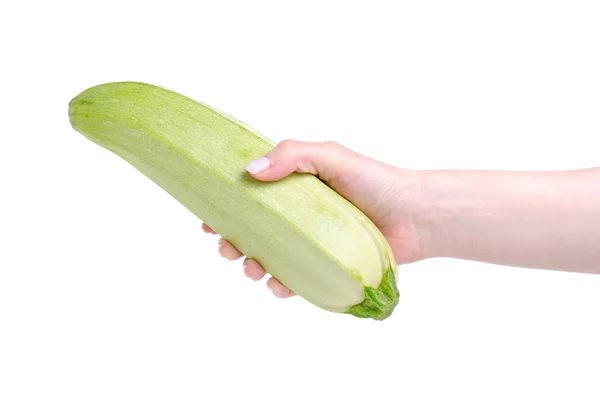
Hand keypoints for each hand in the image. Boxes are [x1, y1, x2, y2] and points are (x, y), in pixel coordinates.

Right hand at [203, 140, 423, 297]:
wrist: (415, 215)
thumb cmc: (375, 181)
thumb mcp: (332, 156)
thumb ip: (292, 156)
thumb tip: (250, 172)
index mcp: (293, 189)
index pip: (249, 197)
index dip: (224, 207)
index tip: (207, 218)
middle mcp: (297, 218)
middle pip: (251, 232)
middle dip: (231, 242)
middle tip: (226, 246)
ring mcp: (309, 245)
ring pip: (268, 259)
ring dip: (251, 266)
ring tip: (253, 268)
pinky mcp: (324, 269)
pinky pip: (295, 281)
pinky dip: (281, 286)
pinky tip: (279, 284)